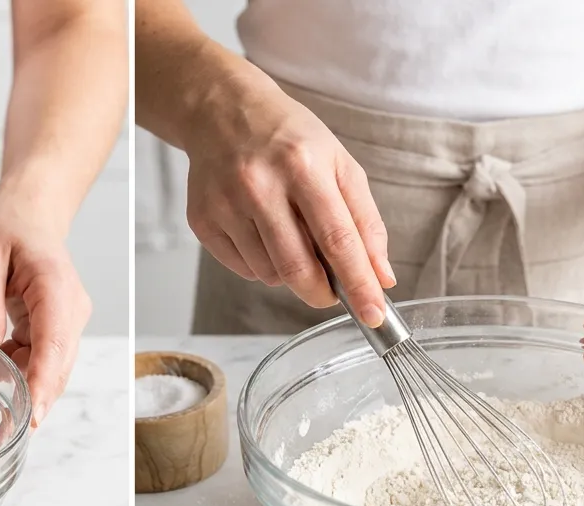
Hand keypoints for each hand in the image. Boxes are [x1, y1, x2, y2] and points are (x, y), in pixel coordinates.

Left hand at [0, 187, 91, 427]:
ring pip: (36, 370)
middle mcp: (69, 313)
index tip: (29, 420)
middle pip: (50, 368)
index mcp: (57, 290)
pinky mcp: (52, 332)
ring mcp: (64, 325)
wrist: (29, 214)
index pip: (54, 347)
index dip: (41, 387)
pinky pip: (28, 361)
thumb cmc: (9, 227)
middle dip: (11, 389)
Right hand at [181, 76, 393, 325]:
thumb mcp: (339, 165)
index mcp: (303, 165)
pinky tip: (261, 232)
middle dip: (322, 292)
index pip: (338, 240)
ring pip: (270, 274)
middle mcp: (259, 185)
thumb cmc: (289, 139)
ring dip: (290, 272)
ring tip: (289, 236)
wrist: (223, 112)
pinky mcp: (202, 220)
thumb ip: (365, 221)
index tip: (374, 314)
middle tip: (331, 292)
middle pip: (298, 268)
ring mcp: (225, 205)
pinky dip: (261, 264)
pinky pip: (243, 269)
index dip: (359, 283)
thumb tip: (381, 277)